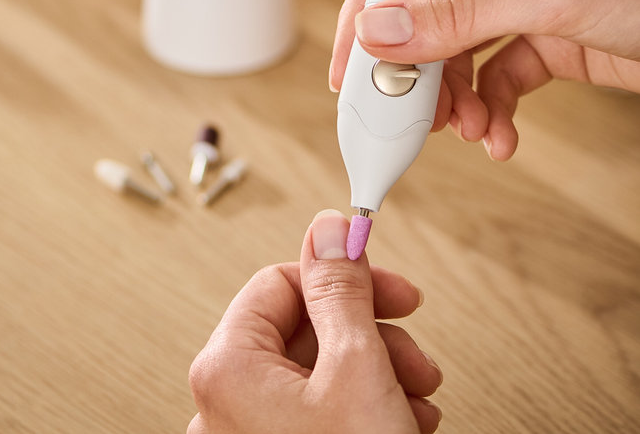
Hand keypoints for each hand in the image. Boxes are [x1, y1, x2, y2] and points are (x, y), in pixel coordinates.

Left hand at [187, 210, 442, 433]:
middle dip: (370, 336)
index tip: (388, 284)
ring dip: (378, 375)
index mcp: (227, 368)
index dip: (341, 278)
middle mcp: (226, 404)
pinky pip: (317, 415)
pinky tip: (402, 424)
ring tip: (415, 401)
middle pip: (303, 330)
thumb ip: (340, 289)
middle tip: (412, 353)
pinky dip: (364, 410)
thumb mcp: (357, 367)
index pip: (279, 283)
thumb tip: (330, 227)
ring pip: (318, 374)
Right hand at [329, 0, 639, 159]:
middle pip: (424, 2)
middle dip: (414, 63)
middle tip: (402, 108)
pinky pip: (489, 70)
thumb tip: (381, 30)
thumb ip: (463, 14)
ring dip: (450, 94)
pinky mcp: (540, 31)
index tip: (351, 55)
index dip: (372, 0)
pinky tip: (497, 133)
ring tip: (462, 128)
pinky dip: (486, 106)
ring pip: (452, 43)